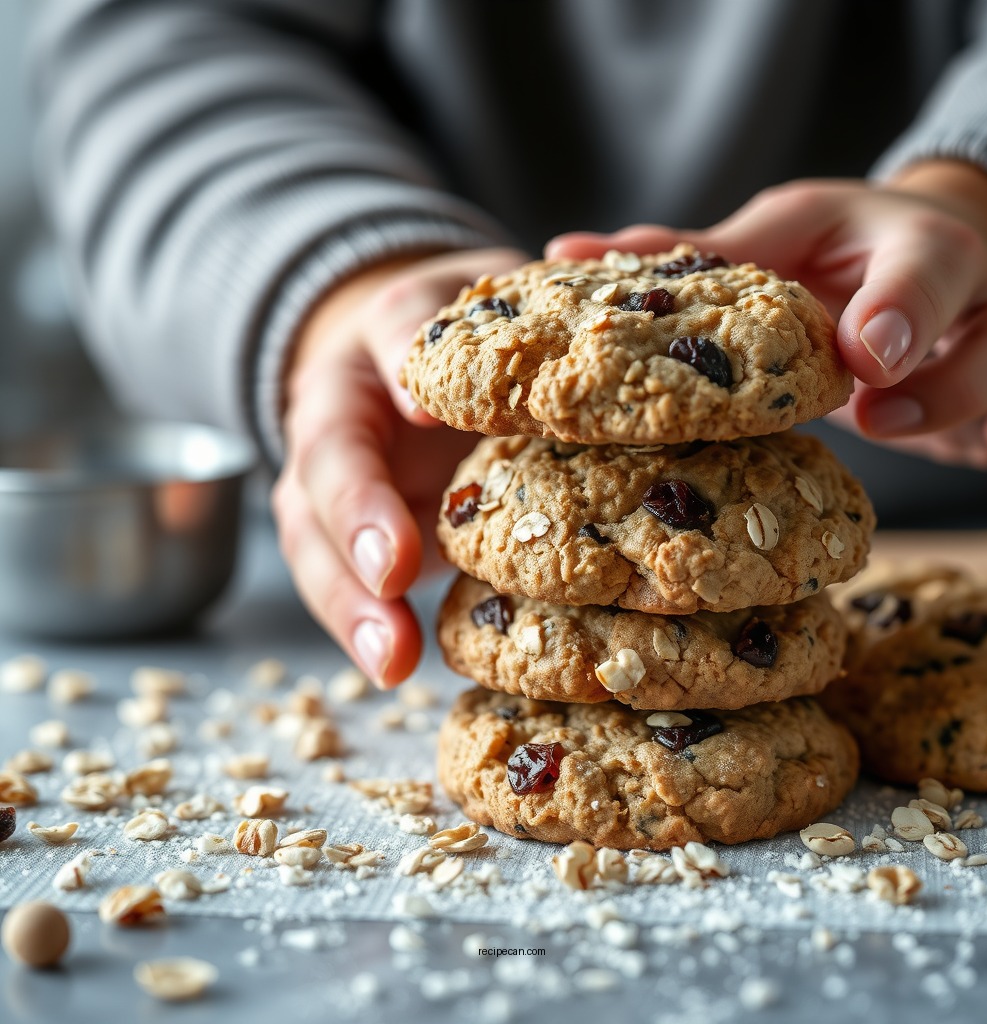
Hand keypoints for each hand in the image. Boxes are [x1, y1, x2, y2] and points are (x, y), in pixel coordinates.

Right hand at [272, 247, 526, 685]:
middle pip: (329, 458)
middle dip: (359, 514)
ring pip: (315, 538)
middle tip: (394, 570)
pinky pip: (339, 583)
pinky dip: (361, 627)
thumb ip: (514, 298)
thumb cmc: (461, 341)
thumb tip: (540, 284)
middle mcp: (343, 411)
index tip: (424, 406)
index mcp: (390, 333)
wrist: (402, 376)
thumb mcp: (486, 303)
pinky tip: (391, 668)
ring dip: (349, 600)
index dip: (402, 361)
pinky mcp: (346, 539)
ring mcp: (333, 482)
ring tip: (388, 657)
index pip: (393, 327)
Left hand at [547, 167, 986, 467]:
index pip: (898, 256)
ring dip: (965, 393)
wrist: (916, 261)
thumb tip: (565, 252)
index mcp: (883, 236)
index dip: (889, 302)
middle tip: (870, 392)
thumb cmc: (830, 259)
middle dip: (929, 341)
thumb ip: (688, 257)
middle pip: (970, 291)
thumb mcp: (770, 245)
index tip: (860, 352)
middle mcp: (951, 273)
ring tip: (893, 425)